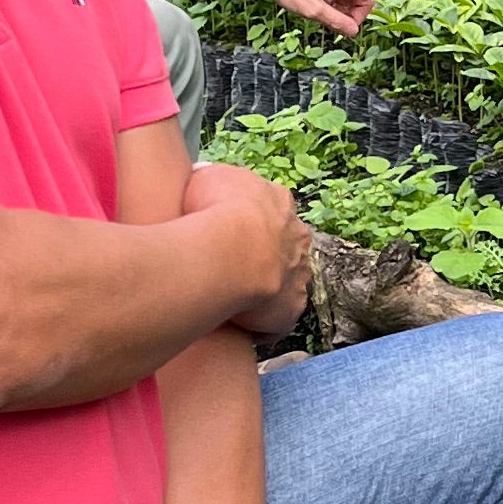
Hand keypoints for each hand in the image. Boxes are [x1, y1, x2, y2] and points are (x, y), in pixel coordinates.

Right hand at [179, 160, 309, 334]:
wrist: (231, 251)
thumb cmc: (214, 210)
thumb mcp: (206, 177)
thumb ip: (210, 181)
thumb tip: (203, 181)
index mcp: (279, 202)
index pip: (270, 209)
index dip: (248, 220)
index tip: (227, 231)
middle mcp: (297, 237)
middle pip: (284, 245)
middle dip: (262, 254)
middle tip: (229, 265)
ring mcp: (299, 273)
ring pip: (284, 281)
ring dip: (263, 288)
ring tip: (231, 298)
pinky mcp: (292, 308)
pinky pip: (278, 319)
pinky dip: (262, 323)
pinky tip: (238, 326)